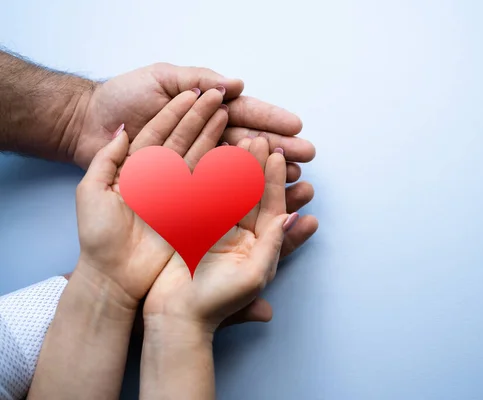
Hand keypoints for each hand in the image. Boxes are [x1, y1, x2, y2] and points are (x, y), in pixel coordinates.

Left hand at [71, 63, 314, 182]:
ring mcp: (195, 163)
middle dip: (279, 148)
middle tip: (307, 154)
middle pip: (249, 144)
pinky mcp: (182, 186)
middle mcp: (204, 138)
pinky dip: (241, 192)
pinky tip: (262, 195)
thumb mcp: (161, 78)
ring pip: (239, 168)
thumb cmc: (122, 97)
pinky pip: (215, 189)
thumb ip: (196, 79)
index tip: (295, 124)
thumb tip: (235, 84)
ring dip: (268, 172)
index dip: (269, 119)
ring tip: (296, 176)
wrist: (86, 125)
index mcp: (204, 111)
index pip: (244, 114)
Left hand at [74, 88, 230, 307]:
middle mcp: (162, 175)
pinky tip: (240, 156)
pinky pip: (211, 189)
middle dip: (208, 120)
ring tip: (236, 121)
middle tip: (227, 101)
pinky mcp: (192, 213)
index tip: (203, 91)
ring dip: (219, 141)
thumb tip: (124, 130)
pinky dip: (225, 173)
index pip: (164, 129)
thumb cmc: (96, 234)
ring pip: (202, 160)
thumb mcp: (91, 190)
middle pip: (188, 140)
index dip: (184, 110)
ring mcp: (178, 193)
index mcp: (139, 165)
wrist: (109, 274)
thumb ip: (107, 157)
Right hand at [143, 137, 293, 331]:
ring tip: (240, 141)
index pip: (271, 207)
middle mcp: (240, 235)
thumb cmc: (217, 303)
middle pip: (251, 195)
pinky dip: (206, 178)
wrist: (175, 316)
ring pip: (227, 192)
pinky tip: (211, 155)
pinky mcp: (193, 228)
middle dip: (257, 167)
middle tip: (262, 139)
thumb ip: (274, 245)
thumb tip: (292, 218)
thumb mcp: (253, 276)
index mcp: (259, 246)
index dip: (275, 181)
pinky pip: (202, 199)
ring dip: (234, 167)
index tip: (277, 155)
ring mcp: (216, 230)